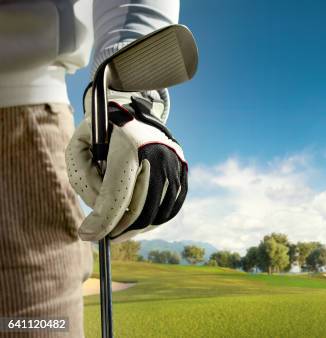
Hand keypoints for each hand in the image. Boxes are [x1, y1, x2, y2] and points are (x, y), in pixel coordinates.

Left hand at [66, 85, 187, 241]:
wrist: (137, 111)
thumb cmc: (104, 131)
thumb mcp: (81, 143)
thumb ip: (81, 175)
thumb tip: (96, 210)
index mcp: (129, 147)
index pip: (117, 195)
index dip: (102, 221)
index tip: (87, 236)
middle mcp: (158, 156)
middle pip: (138, 210)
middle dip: (116, 229)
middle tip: (102, 236)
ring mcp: (175, 165)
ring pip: (155, 214)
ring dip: (134, 228)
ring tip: (118, 229)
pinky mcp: (183, 172)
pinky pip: (170, 209)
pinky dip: (153, 221)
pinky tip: (138, 222)